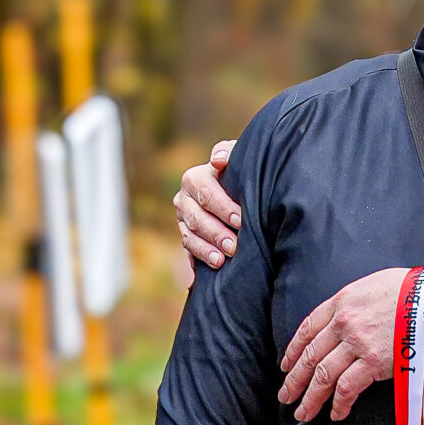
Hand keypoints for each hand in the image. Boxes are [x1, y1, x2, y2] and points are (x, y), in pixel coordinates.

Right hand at [174, 140, 240, 270]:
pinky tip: (209, 271)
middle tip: (234, 246)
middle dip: (216, 233)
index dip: (223, 207)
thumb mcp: (236, 159)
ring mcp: (183, 221)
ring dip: (206, 250)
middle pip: (197, 219)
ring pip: (190, 237)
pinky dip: (198, 261)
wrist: (236, 190)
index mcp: (194, 178)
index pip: (206, 193)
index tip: (241, 219)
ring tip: (221, 262)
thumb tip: (218, 160)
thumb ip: (228, 153)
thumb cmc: (238, 173)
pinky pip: (188, 251)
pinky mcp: (187, 238)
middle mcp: (184, 199)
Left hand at [280, 267, 409, 421]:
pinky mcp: (373, 362)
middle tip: (285, 396)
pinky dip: (339, 403)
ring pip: (323, 375)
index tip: (286, 365)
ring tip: (303, 412)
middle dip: (294, 379)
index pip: (307, 329)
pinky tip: (335, 414)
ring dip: (311, 397)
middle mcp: (343, 323)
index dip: (294, 350)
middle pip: (310, 356)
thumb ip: (355, 303)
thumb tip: (350, 320)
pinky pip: (347, 387)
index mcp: (341, 302)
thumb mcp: (373, 286)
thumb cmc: (411, 290)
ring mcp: (357, 343)